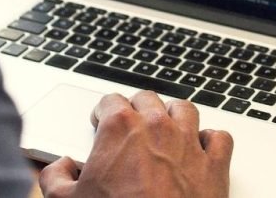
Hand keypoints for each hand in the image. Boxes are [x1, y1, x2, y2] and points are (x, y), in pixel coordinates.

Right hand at [38, 90, 233, 197]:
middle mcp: (157, 127)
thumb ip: (55, 177)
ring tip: (165, 130)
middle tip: (130, 127)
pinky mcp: (215, 165)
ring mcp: (189, 143)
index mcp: (120, 128)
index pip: (110, 101)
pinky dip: (211, 141)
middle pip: (147, 99)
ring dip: (173, 116)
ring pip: (184, 110)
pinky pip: (220, 138)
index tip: (101, 123)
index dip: (103, 112)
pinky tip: (201, 150)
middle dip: (137, 109)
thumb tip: (60, 168)